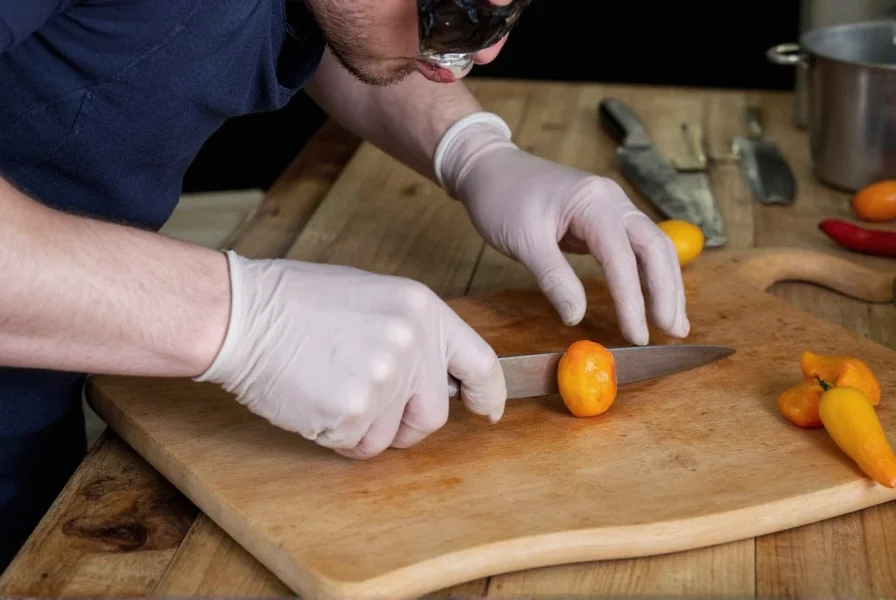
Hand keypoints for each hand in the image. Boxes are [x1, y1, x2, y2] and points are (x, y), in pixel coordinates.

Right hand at [195, 252, 505, 459]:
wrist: (243, 314)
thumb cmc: (298, 302)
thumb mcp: (373, 298)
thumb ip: (412, 335)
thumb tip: (435, 375)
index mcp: (422, 309)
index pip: (479, 362)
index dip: (488, 394)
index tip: (487, 411)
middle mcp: (412, 344)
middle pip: (433, 415)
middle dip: (406, 424)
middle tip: (368, 405)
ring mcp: (384, 379)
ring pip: (391, 437)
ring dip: (364, 429)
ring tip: (329, 388)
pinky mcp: (352, 412)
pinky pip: (356, 445)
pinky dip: (335, 435)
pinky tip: (313, 399)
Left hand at [434, 113, 689, 345]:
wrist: (490, 169)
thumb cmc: (502, 199)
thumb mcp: (522, 241)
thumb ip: (553, 278)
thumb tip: (577, 318)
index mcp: (593, 202)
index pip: (622, 257)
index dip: (632, 300)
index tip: (638, 336)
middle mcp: (612, 201)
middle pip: (655, 248)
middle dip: (667, 292)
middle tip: (673, 333)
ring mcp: (612, 207)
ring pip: (653, 247)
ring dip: (666, 285)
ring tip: (673, 325)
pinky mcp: (605, 219)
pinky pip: (637, 248)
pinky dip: (649, 275)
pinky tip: (653, 300)